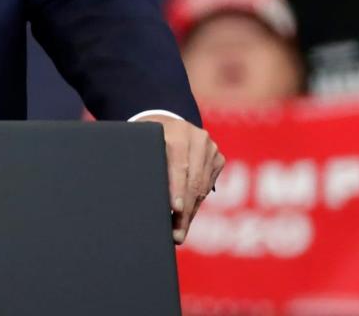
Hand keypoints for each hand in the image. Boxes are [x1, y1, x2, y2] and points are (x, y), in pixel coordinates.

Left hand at [134, 114, 225, 244]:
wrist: (166, 125)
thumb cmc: (147, 141)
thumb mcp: (142, 146)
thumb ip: (144, 164)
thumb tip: (140, 199)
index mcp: (175, 132)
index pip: (178, 164)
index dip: (177, 188)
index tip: (175, 209)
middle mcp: (197, 138)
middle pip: (193, 180)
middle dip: (184, 211)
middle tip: (176, 235)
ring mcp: (211, 147)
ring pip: (202, 187)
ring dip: (190, 212)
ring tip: (179, 232)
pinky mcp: (218, 157)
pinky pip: (208, 186)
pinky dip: (196, 203)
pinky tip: (186, 217)